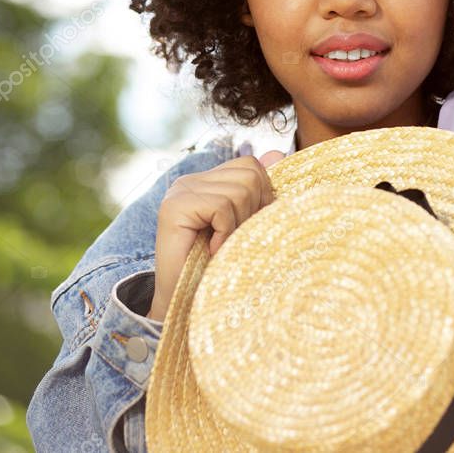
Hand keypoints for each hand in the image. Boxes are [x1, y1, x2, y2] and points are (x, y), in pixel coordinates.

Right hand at [147, 150, 284, 321]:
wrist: (186, 300)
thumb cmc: (219, 264)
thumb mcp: (246, 224)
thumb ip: (259, 191)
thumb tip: (279, 152)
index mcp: (208, 181)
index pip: (251, 167)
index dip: (261, 197)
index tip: (248, 226)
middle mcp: (191, 180)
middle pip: (250, 175)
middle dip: (252, 211)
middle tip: (233, 237)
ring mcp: (180, 191)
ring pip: (239, 191)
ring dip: (238, 225)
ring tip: (221, 244)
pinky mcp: (175, 206)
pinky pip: (222, 206)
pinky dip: (225, 232)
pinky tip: (212, 248)